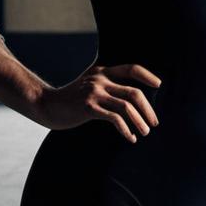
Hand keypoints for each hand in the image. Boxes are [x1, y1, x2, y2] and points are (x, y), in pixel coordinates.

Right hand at [36, 62, 161, 142]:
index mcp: (102, 70)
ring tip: (145, 132)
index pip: (131, 68)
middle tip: (154, 122)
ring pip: (127, 106)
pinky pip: (115, 118)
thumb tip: (132, 98)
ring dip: (140, 121)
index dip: (147, 75)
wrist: (47, 105)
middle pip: (134, 92)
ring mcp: (94, 92)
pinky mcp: (89, 107)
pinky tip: (130, 137)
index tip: (159, 84)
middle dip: (148, 109)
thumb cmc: (71, 99)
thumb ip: (107, 85)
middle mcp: (100, 78)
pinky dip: (126, 129)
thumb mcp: (90, 85)